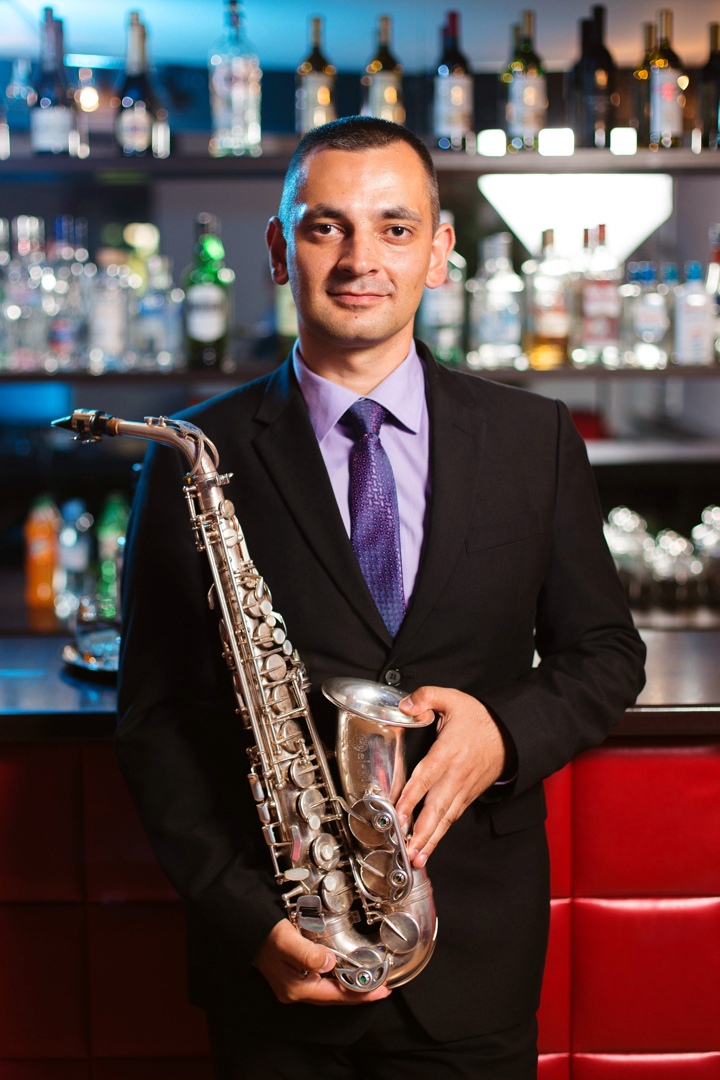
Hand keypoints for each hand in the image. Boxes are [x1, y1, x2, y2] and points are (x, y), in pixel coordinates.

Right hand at [253, 918, 391, 1004]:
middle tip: (382, 985)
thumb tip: (329, 963)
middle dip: (359, 992)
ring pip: (330, 989)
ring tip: (370, 979)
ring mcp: (295, 984)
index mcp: (297, 988)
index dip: (360, 994)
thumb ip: (308, 954)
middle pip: (335, 996)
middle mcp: (296, 991)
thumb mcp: (286, 941)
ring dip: (350, 984)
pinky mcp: (294, 975)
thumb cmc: (265, 935)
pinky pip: (323, 980)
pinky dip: (338, 977)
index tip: (382, 990)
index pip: (336, 996)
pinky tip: (346, 970)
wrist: (246, 929)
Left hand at [395, 687, 505, 867]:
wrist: (510, 734)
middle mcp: (455, 775)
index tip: (398, 813)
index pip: (427, 776)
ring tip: (417, 859)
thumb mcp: (452, 698)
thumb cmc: (478, 718)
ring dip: (431, 840)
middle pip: (437, 807)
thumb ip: (426, 697)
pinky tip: (428, 847)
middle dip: (422, 831)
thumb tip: (405, 705)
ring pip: (445, 818)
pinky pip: (452, 817)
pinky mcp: (467, 796)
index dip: (412, 796)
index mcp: (448, 752)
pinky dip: (440, 834)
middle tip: (408, 850)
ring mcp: (463, 789)